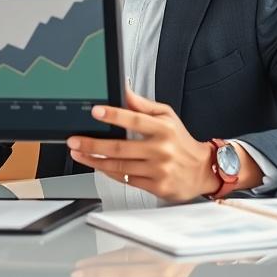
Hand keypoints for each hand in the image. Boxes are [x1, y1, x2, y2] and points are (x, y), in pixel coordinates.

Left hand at [66, 87, 218, 201]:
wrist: (202, 170)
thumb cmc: (181, 141)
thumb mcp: (167, 117)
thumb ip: (142, 105)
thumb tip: (123, 89)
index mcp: (164, 129)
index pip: (135, 119)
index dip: (114, 115)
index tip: (96, 111)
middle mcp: (161, 149)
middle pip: (120, 147)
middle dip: (92, 143)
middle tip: (74, 140)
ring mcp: (159, 170)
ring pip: (119, 166)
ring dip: (94, 160)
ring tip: (78, 153)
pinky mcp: (156, 186)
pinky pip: (126, 179)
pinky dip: (108, 172)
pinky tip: (97, 165)